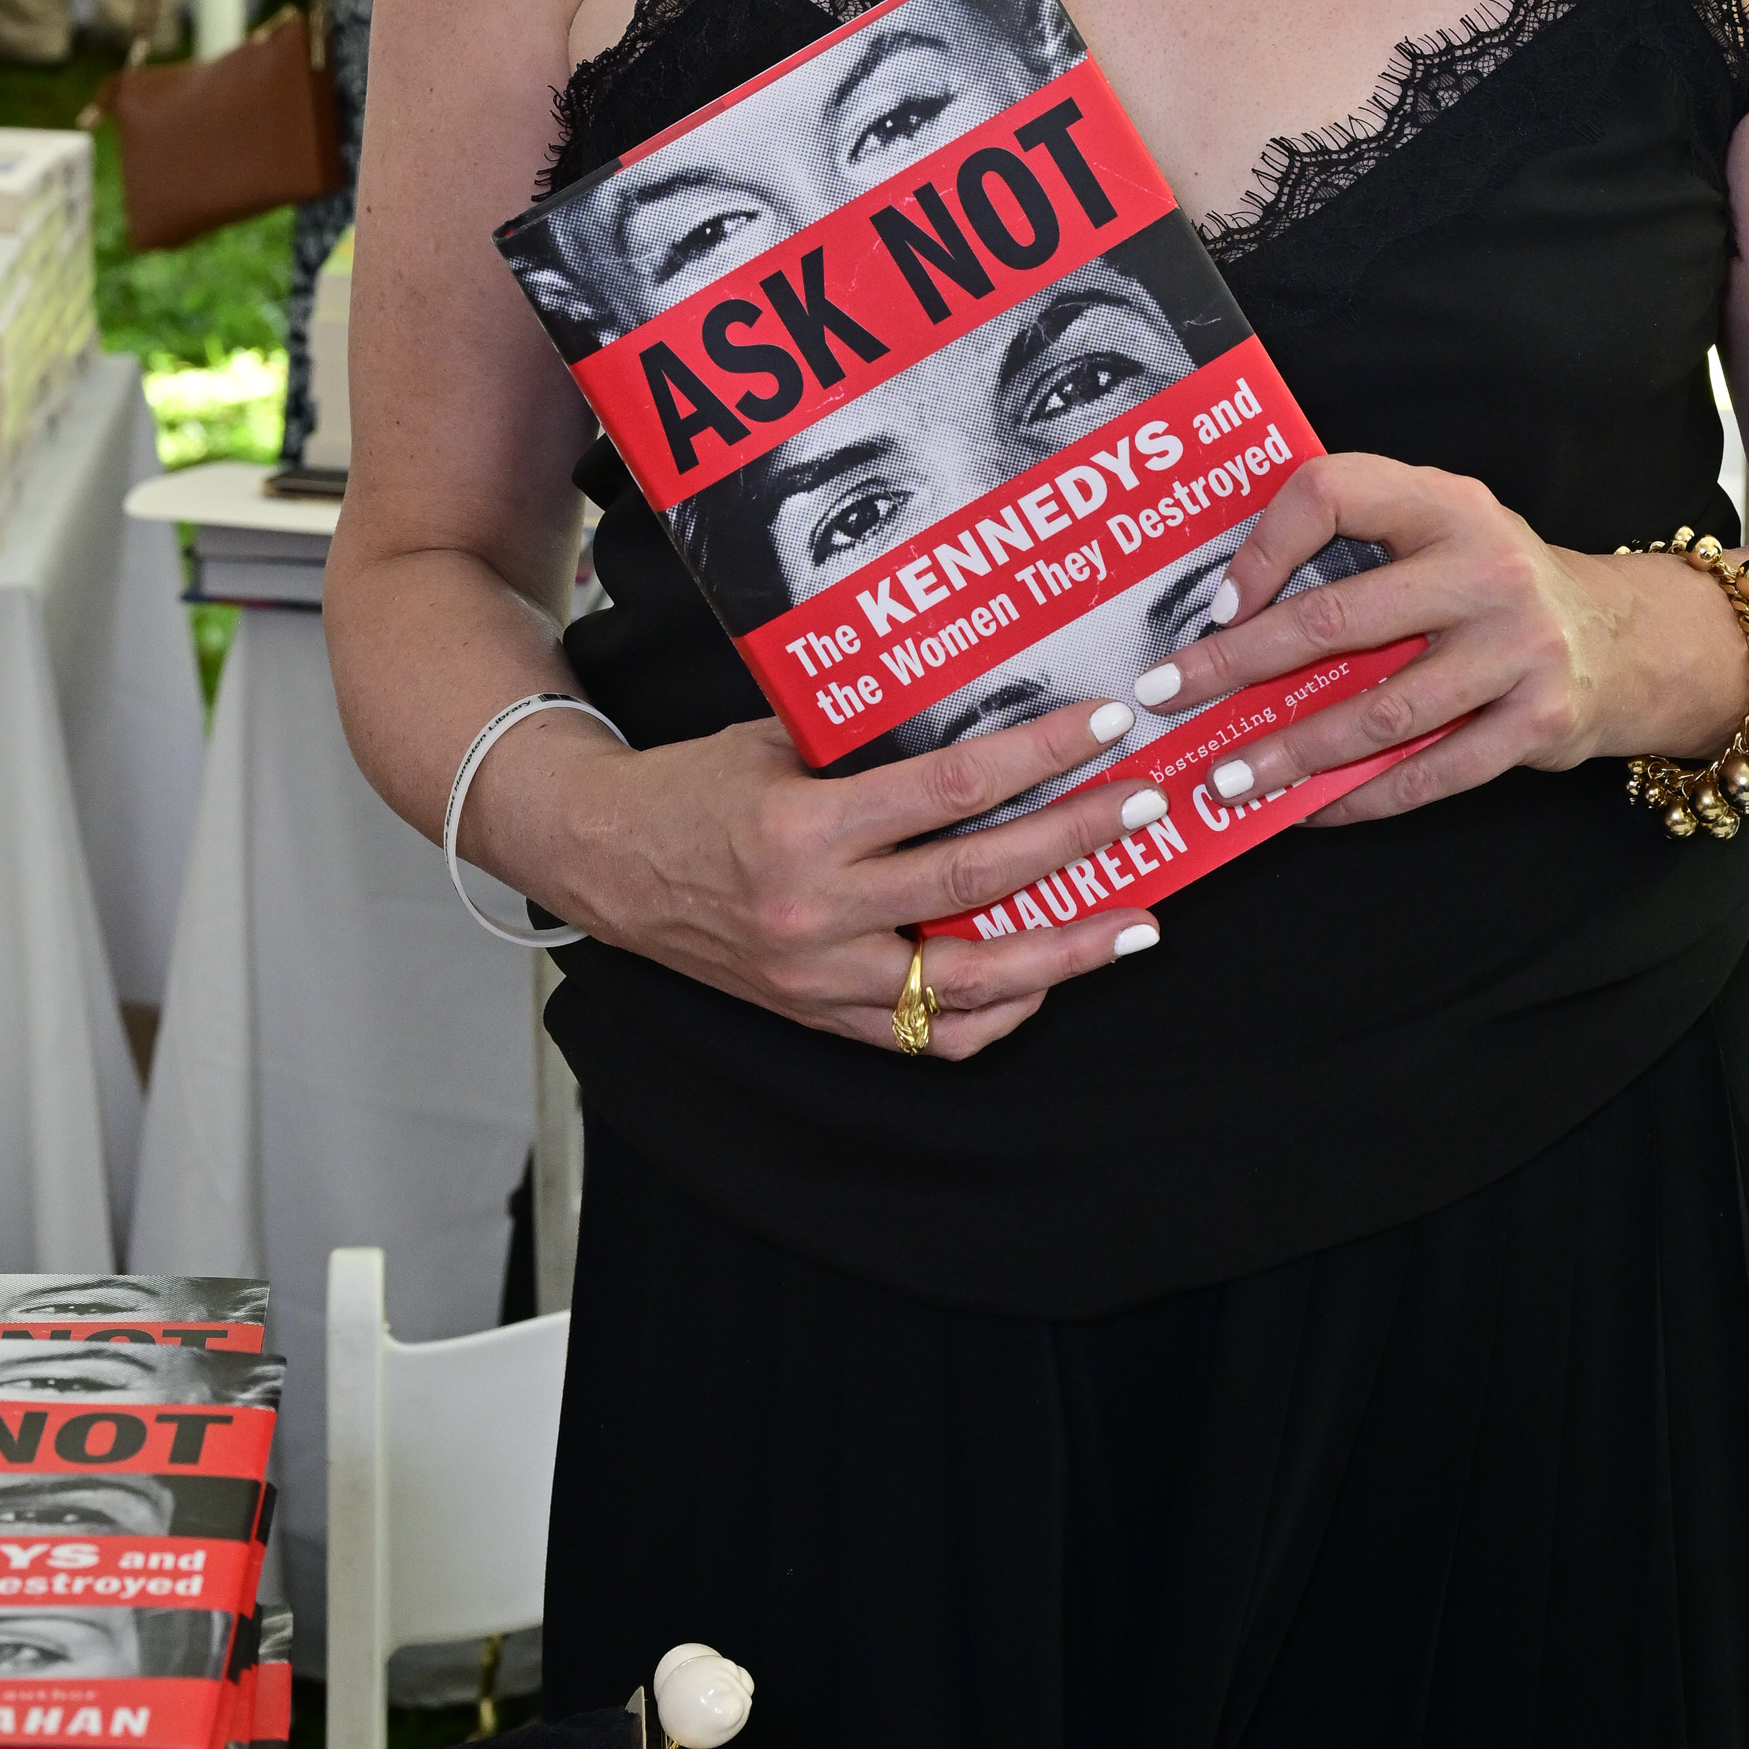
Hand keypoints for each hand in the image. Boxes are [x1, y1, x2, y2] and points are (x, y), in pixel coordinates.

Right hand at [514, 690, 1196, 1057]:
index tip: (1101, 729)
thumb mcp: (775, 741)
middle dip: (1077, 841)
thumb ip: (870, 741)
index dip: (1036, 757)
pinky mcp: (821, 1018)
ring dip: (1068, 952)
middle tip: (1143, 806)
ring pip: (973, 984)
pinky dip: (999, 1011)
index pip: (950, 792)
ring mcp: (823, 980)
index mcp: (804, 830)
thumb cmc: (693, 787)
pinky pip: (931, 1037)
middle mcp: (819, 915)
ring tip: (1138, 921)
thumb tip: (979, 711)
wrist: (605, 860)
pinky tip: (1047, 974)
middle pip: (979, 883)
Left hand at [1123, 452, 1745, 826]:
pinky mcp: (1538, 723)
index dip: (1264, 545)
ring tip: (1230, 777)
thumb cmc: (1491, 585)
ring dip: (1293, 752)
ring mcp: (1518, 650)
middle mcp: (1484, 568)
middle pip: (1339, 620)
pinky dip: (1362, 798)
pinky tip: (1309, 810)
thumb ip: (1356, 543)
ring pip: (1380, 713)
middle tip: (1171, 695)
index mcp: (1444, 502)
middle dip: (1240, 665)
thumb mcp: (1439, 529)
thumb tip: (1225, 599)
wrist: (1623, 638)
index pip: (1333, 490)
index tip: (1217, 603)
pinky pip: (1431, 773)